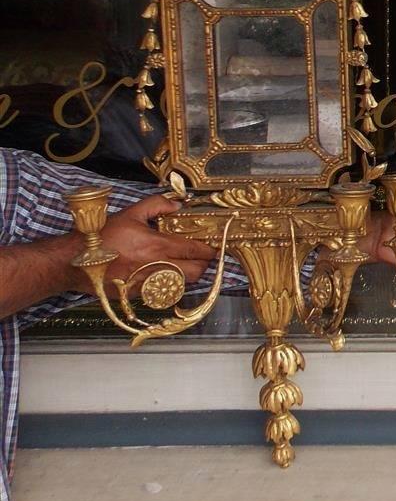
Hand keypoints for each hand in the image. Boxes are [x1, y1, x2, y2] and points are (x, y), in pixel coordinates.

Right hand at [71, 195, 215, 296]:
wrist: (74, 262)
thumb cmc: (101, 237)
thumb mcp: (130, 213)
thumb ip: (157, 205)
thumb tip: (177, 205)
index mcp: (157, 246)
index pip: (195, 250)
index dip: (210, 250)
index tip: (216, 248)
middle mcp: (156, 268)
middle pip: (196, 272)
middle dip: (204, 265)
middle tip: (202, 257)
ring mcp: (148, 284)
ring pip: (183, 285)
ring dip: (189, 276)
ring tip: (185, 265)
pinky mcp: (139, 295)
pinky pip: (165, 292)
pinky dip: (171, 284)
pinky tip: (166, 274)